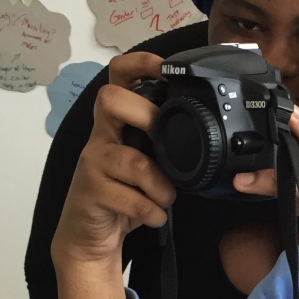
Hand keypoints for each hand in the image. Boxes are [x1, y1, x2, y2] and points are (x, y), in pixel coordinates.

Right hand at [51, 52, 176, 298]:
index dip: (139, 63)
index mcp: (117, 121)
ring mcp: (93, 163)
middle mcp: (101, 135)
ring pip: (130, 160)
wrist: (88, 236)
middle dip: (145, 115)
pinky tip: (155, 216)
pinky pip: (128, 197)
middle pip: (109, 99)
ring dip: (160, 184)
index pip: (118, 76)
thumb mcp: (148, 159)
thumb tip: (209, 128)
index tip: (165, 66)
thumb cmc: (124, 191)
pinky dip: (150, 210)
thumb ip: (166, 141)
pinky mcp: (91, 192)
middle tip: (165, 140)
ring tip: (167, 198)